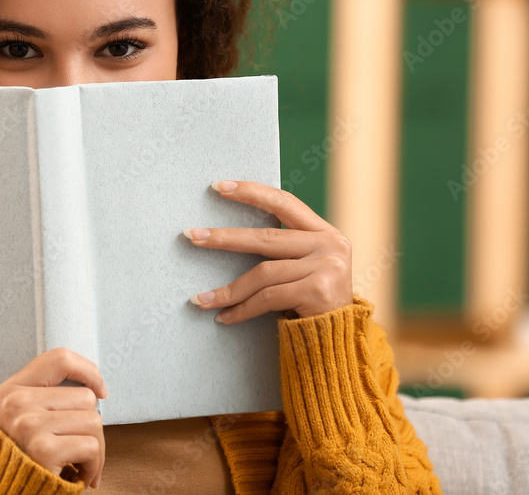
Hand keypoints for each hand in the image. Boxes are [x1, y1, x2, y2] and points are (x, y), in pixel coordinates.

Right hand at [0, 347, 107, 488]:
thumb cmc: (29, 456)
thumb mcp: (27, 417)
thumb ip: (50, 396)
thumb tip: (98, 387)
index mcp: (11, 389)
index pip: (59, 359)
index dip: (88, 371)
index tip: (101, 390)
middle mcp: (16, 403)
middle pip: (85, 397)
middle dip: (91, 426)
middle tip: (78, 446)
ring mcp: (28, 425)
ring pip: (93, 420)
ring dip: (95, 448)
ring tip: (77, 461)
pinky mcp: (43, 450)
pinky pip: (92, 447)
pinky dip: (94, 465)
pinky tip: (78, 474)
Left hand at [184, 180, 352, 321]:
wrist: (338, 343)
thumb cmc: (311, 303)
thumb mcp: (304, 267)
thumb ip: (284, 247)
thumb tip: (229, 233)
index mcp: (325, 232)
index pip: (284, 202)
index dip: (251, 192)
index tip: (219, 186)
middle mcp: (330, 244)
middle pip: (266, 237)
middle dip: (223, 238)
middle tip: (191, 236)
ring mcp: (327, 267)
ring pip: (263, 273)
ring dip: (228, 290)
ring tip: (201, 300)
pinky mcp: (318, 291)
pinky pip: (267, 298)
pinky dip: (242, 309)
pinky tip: (224, 317)